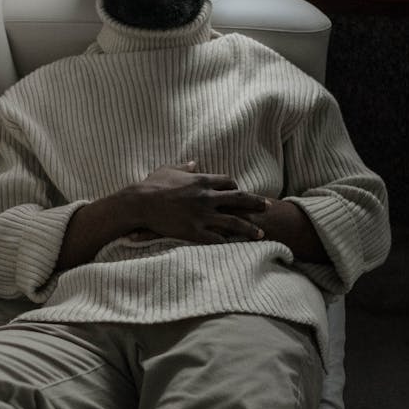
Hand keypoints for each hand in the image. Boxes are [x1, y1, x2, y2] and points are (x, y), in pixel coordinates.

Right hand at [127, 162, 267, 244]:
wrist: (139, 203)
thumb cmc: (151, 184)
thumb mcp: (168, 169)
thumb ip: (185, 166)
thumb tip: (194, 161)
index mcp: (201, 180)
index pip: (228, 182)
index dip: (236, 187)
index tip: (240, 192)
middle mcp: (207, 197)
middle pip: (238, 200)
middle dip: (256, 203)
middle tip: (268, 206)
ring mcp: (202, 215)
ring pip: (233, 222)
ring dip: (249, 228)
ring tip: (261, 233)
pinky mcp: (194, 231)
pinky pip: (216, 238)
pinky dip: (227, 242)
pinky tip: (236, 247)